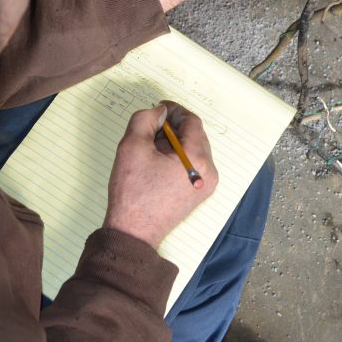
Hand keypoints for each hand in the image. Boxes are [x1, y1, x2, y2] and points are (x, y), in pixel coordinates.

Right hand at [103, 101, 217, 248]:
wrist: (134, 232)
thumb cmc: (132, 191)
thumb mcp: (132, 146)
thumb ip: (145, 119)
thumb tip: (159, 112)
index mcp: (197, 159)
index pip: (192, 121)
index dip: (174, 111)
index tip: (158, 109)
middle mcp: (209, 171)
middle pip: (195, 135)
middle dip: (174, 127)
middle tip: (151, 129)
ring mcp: (207, 185)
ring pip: (194, 149)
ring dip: (175, 142)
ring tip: (152, 149)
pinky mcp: (199, 193)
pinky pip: (193, 165)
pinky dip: (179, 157)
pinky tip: (158, 163)